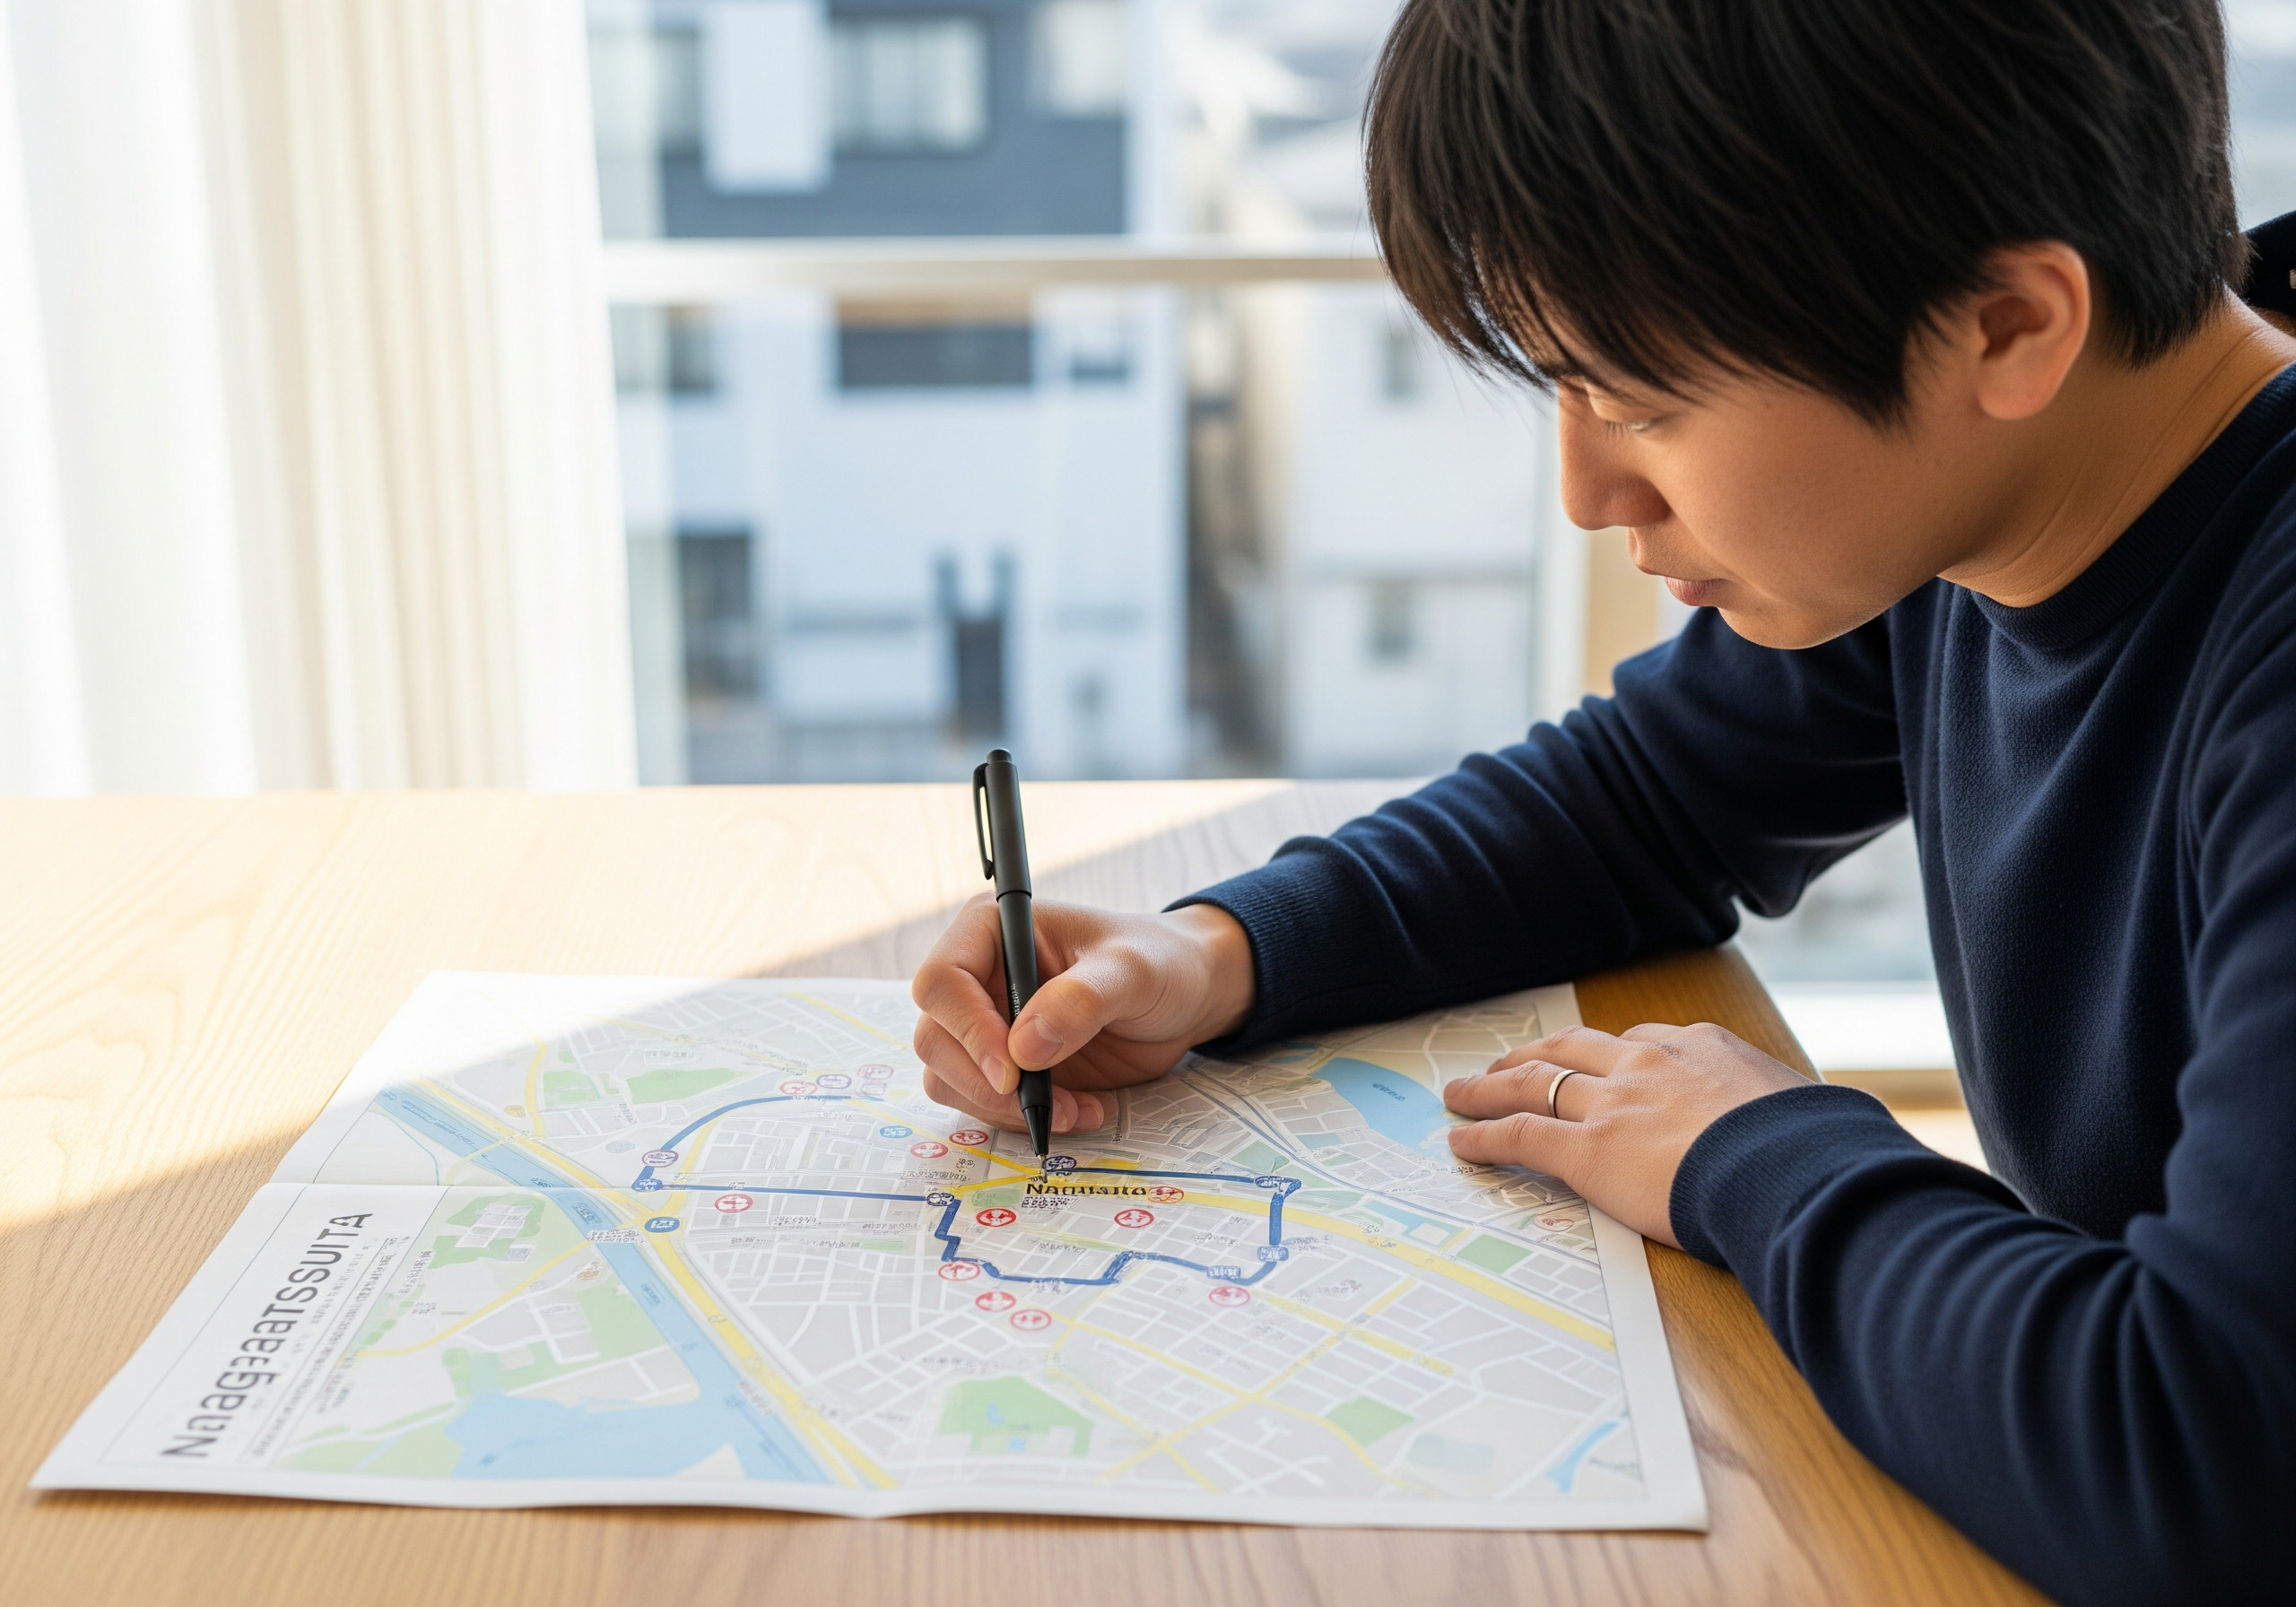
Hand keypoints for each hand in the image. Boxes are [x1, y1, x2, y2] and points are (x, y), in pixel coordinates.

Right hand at [910, 898, 1254, 1138]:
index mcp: (992, 930)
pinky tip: (1080, 1110)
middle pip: (935, 1038)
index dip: (967, 1030)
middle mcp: (978, 977)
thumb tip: (1023, 1047)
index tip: (1012, 1072)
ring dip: (1004, 1109)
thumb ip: (1081, 1000)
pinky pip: (984, 1104)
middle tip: (1046, 1103)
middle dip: (985, 1083)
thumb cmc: (1159, 962)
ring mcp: (988, 1025)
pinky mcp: (1006, 1066)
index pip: (941, 981)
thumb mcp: (1132, 971)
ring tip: (1074, 1109)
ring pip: (949, 1078)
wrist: (1186, 995)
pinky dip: (1024, 1119)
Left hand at [1443, 1022, 1810, 1246]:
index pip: (1641, 1042)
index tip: (1593, 1061)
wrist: (1790, 1169)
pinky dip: (1483, 1136)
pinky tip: (1461, 1141)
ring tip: (1463, 1093)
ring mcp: (1612, 1103)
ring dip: (1490, 1087)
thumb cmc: (1811, 1150)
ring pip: (1532, 1082)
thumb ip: (1791, 1115)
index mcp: (1701, 1049)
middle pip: (1572, 1049)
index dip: (1607, 1055)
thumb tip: (1828, 1129)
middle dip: (1534, 1055)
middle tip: (1505, 1065)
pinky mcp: (1587, 1149)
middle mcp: (1647, 1063)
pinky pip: (1520, 1136)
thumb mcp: (1805, 1113)